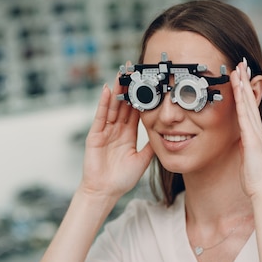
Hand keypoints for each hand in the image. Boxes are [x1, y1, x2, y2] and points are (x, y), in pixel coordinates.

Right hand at [80, 76, 153, 198]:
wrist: (105, 192)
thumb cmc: (122, 179)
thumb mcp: (143, 160)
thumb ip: (152, 146)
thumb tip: (166, 134)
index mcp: (129, 135)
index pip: (136, 111)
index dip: (141, 97)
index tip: (147, 83)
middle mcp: (117, 130)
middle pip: (124, 105)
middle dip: (129, 88)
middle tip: (133, 70)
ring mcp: (105, 131)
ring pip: (113, 107)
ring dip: (117, 90)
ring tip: (121, 74)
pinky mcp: (95, 135)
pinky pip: (100, 116)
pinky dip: (103, 103)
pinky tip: (106, 90)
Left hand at [231, 58, 261, 199]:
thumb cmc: (254, 178)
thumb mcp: (247, 158)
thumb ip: (244, 147)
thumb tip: (240, 142)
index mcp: (255, 134)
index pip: (248, 108)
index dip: (244, 92)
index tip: (240, 77)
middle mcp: (258, 130)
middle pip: (250, 101)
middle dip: (245, 82)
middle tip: (241, 64)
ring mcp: (256, 134)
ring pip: (248, 104)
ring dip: (243, 86)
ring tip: (239, 70)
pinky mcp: (252, 140)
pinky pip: (245, 116)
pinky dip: (242, 101)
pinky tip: (238, 89)